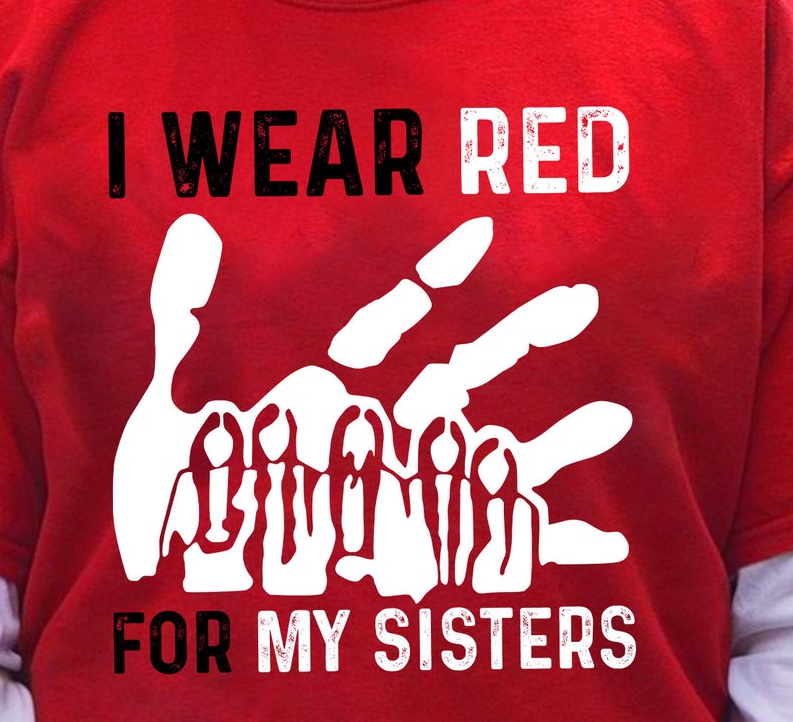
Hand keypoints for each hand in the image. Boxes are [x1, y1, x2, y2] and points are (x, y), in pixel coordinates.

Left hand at [112, 214, 631, 602]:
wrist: (177, 565)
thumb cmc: (177, 475)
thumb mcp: (175, 388)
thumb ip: (186, 311)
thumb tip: (190, 227)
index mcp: (336, 379)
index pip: (399, 315)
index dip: (442, 273)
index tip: (485, 228)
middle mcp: (383, 425)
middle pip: (466, 370)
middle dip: (521, 336)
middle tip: (583, 296)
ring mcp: (402, 487)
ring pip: (493, 452)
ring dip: (555, 440)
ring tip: (617, 419)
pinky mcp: (412, 551)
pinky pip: (493, 548)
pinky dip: (552, 549)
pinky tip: (606, 546)